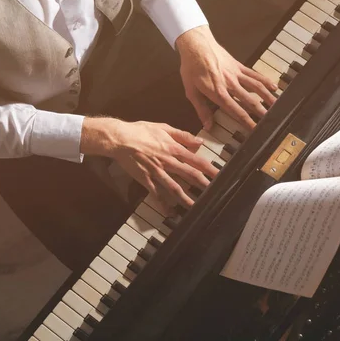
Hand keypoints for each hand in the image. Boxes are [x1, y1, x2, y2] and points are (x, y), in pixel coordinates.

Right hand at [81, 117, 218, 210]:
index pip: (196, 160)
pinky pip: (156, 194)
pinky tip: (169, 212)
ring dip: (186, 198)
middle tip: (214, 193)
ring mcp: (157, 172)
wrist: (120, 138)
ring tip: (195, 207)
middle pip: (189, 175)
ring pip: (175, 187)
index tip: (220, 175)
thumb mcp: (164, 128)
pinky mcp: (146, 179)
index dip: (210, 168)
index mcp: (173, 148)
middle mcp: (168, 161)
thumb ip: (183, 135)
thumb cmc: (140, 131)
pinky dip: (163, 204)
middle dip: (203, 184)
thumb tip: (199, 141)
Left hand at [176, 25, 278, 130]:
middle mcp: (230, 84)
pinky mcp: (239, 66)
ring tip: (276, 106)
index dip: (246, 121)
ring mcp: (236, 74)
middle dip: (261, 112)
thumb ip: (201, 110)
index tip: (254, 129)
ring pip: (256, 87)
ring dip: (267, 97)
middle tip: (270, 121)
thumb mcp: (191, 91)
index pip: (235, 111)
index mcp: (218, 93)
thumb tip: (208, 126)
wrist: (195, 44)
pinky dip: (265, 81)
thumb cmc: (191, 67)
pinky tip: (274, 87)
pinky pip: (254, 74)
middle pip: (249, 101)